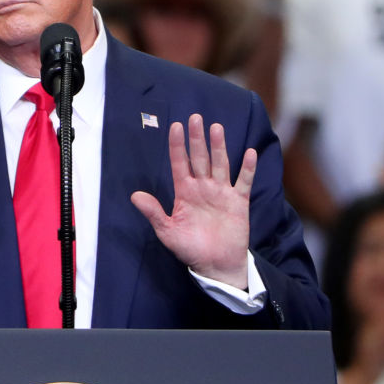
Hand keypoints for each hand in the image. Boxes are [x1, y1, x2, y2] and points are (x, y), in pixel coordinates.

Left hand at [130, 114, 255, 288]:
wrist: (216, 265)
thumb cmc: (191, 249)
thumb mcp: (168, 232)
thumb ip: (154, 213)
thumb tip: (135, 196)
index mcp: (185, 192)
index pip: (179, 164)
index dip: (177, 146)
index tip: (175, 127)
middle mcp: (203, 187)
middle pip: (199, 158)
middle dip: (196, 138)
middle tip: (195, 118)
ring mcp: (221, 192)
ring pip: (220, 164)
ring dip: (218, 146)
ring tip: (216, 128)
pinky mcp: (238, 201)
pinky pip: (243, 181)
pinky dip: (247, 168)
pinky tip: (249, 153)